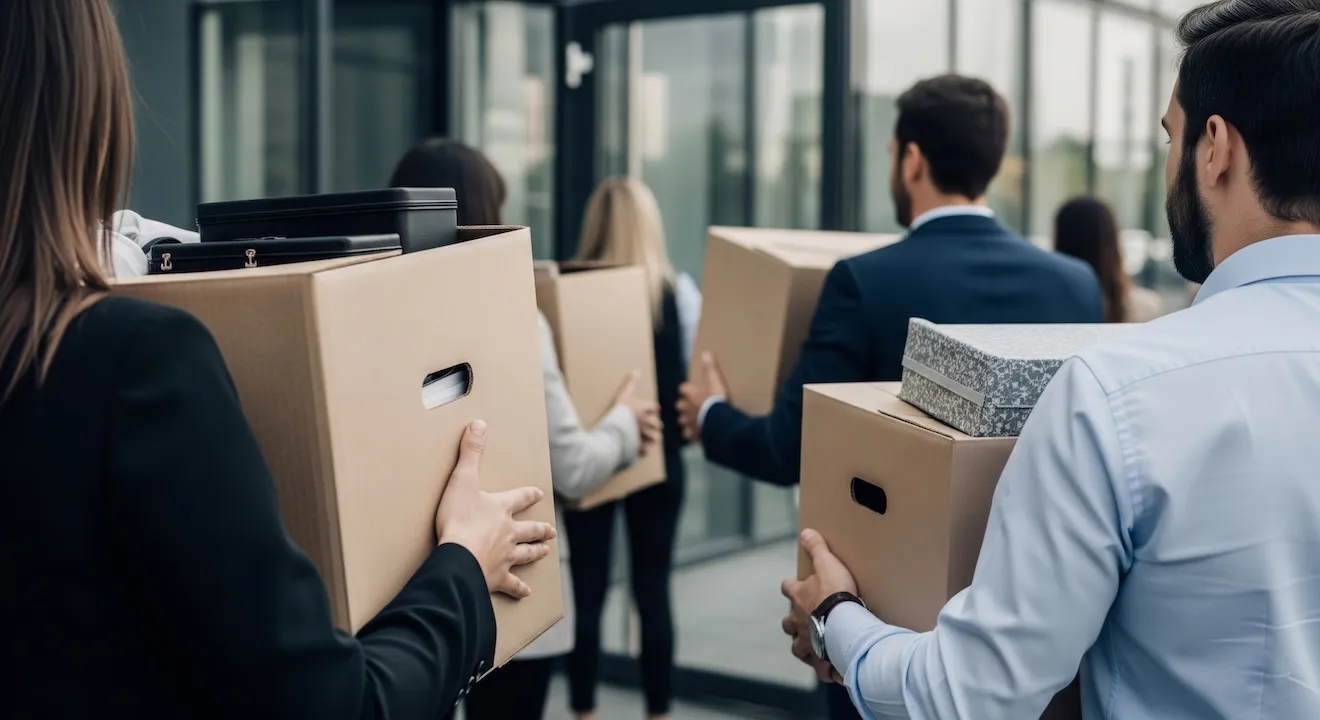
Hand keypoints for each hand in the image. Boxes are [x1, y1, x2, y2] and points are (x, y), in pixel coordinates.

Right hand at [436, 420, 556, 598]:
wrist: (458, 556)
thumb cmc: (459, 519)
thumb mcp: (463, 479)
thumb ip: (471, 452)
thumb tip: (480, 424)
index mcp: (501, 509)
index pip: (520, 498)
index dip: (529, 495)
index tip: (540, 493)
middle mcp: (509, 533)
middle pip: (529, 530)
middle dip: (540, 529)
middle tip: (551, 530)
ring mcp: (505, 557)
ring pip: (526, 554)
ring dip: (535, 552)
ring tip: (546, 552)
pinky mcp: (497, 578)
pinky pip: (512, 585)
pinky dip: (519, 589)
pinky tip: (526, 592)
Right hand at [613, 370, 662, 453]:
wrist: (615, 425)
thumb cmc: (619, 409)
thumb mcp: (623, 394)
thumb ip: (630, 383)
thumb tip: (635, 370)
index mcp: (643, 409)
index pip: (654, 407)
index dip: (654, 408)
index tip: (656, 409)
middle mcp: (646, 421)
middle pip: (656, 424)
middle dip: (657, 425)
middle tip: (658, 426)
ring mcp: (643, 434)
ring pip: (654, 437)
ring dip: (654, 438)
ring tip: (656, 439)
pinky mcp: (638, 444)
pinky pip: (645, 449)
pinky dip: (645, 450)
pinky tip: (645, 450)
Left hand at [677, 352, 728, 441]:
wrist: (718, 420)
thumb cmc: (716, 398)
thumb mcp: (714, 379)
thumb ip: (710, 367)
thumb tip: (706, 353)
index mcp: (690, 394)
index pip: (683, 389)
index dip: (687, 389)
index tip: (691, 390)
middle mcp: (686, 408)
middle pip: (680, 406)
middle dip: (684, 406)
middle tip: (692, 406)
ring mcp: (688, 422)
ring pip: (682, 421)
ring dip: (687, 420)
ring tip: (694, 421)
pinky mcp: (693, 434)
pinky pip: (689, 435)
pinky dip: (692, 434)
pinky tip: (697, 434)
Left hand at [781, 530, 858, 669]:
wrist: (845, 625)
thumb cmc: (836, 594)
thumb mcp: (827, 563)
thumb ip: (817, 548)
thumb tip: (805, 532)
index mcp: (798, 596)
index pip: (787, 587)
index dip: (791, 586)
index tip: (796, 586)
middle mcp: (796, 621)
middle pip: (787, 622)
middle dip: (793, 621)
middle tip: (805, 619)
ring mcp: (805, 642)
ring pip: (797, 647)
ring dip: (803, 645)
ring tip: (813, 644)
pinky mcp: (818, 659)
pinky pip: (817, 667)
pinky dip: (822, 666)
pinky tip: (829, 666)